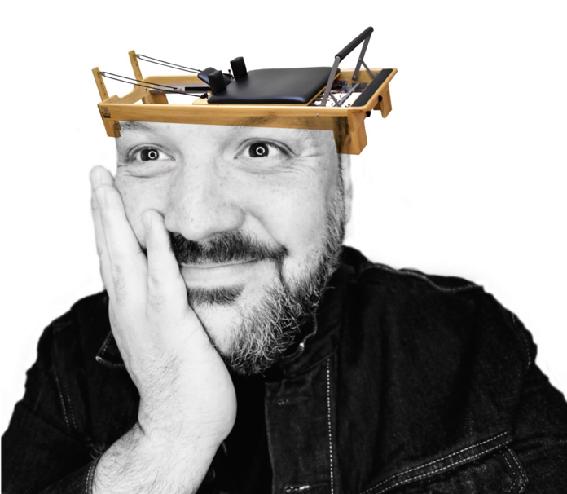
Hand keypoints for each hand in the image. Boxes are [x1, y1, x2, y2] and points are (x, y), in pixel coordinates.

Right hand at [90, 165, 235, 448]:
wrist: (182, 421)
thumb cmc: (178, 379)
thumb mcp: (161, 335)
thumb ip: (157, 305)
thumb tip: (163, 282)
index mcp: (128, 309)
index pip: (112, 258)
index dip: (106, 226)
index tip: (103, 197)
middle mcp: (128, 308)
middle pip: (109, 249)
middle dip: (101, 209)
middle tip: (94, 175)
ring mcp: (145, 315)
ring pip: (124, 256)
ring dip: (114, 218)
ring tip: (105, 184)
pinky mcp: (170, 323)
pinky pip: (161, 278)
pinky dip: (154, 248)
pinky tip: (150, 221)